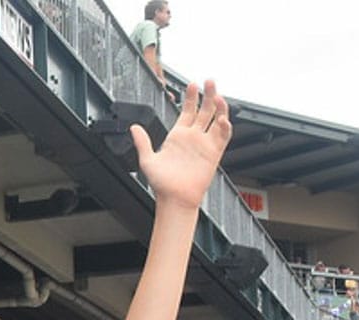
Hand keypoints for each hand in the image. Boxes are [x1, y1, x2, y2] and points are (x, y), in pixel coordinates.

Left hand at [133, 80, 230, 209]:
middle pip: (204, 110)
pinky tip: (222, 117)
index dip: (190, 97)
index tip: (191, 85)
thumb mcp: (147, 159)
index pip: (187, 110)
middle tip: (209, 81)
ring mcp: (204, 143)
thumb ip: (142, 142)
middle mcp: (192, 137)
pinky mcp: (214, 152)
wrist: (174, 198)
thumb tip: (133, 127)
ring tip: (217, 95)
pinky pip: (223, 135)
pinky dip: (225, 125)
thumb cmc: (162, 183)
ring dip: (219, 106)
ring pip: (216, 119)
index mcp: (177, 136)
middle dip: (207, 95)